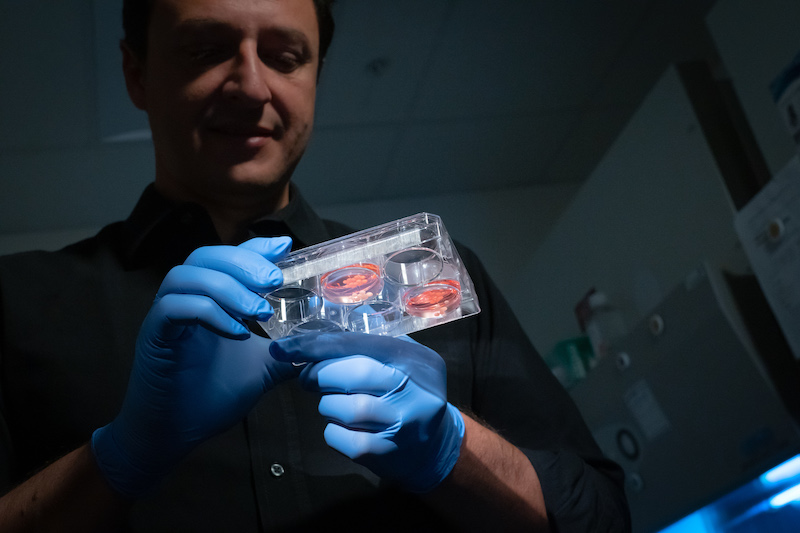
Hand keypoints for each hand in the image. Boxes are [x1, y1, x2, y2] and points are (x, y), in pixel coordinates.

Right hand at [92, 237, 297, 496]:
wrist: (174, 435)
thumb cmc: (212, 397)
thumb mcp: (261, 368)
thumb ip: (287, 351)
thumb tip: (322, 345)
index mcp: (207, 299)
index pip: (225, 257)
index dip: (254, 247)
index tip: (284, 248)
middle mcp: (183, 300)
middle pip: (204, 256)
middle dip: (242, 262)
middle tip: (274, 281)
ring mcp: (164, 317)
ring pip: (186, 276)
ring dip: (227, 287)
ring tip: (259, 311)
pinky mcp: (153, 336)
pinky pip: (173, 308)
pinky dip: (208, 313)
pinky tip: (237, 333)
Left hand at [270, 332, 464, 492]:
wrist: (437, 448)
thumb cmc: (410, 394)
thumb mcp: (406, 361)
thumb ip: (371, 346)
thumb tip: (316, 339)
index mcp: (414, 360)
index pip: (359, 344)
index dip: (316, 345)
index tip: (283, 348)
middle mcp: (413, 389)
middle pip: (355, 374)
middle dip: (321, 375)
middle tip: (309, 379)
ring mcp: (402, 423)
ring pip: (346, 408)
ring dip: (329, 405)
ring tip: (335, 404)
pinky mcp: (387, 452)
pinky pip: (343, 439)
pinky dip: (333, 431)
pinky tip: (343, 427)